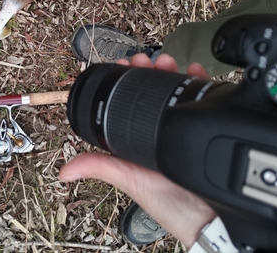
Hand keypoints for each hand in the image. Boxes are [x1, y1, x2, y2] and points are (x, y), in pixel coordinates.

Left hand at [59, 53, 216, 247]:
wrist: (212, 217)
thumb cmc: (171, 203)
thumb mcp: (131, 180)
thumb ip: (103, 168)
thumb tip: (64, 170)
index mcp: (141, 140)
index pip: (130, 105)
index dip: (126, 82)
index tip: (123, 64)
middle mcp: (162, 132)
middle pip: (154, 94)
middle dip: (150, 72)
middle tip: (146, 60)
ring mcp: (185, 129)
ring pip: (177, 92)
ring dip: (171, 73)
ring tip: (169, 63)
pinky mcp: (207, 128)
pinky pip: (205, 98)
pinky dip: (200, 82)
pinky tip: (195, 73)